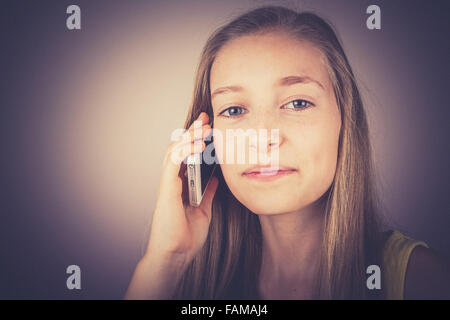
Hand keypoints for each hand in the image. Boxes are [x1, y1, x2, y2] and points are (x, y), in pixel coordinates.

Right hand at [145, 112, 218, 264]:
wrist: (176, 254)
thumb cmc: (186, 235)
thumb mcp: (203, 209)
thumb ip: (207, 193)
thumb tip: (215, 179)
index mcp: (182, 184)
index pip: (188, 155)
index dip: (197, 139)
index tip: (209, 127)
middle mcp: (173, 180)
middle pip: (180, 148)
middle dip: (192, 131)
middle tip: (205, 118)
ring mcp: (169, 184)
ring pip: (174, 151)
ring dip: (189, 137)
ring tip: (203, 127)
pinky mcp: (166, 189)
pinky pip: (173, 163)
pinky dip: (184, 152)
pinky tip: (196, 145)